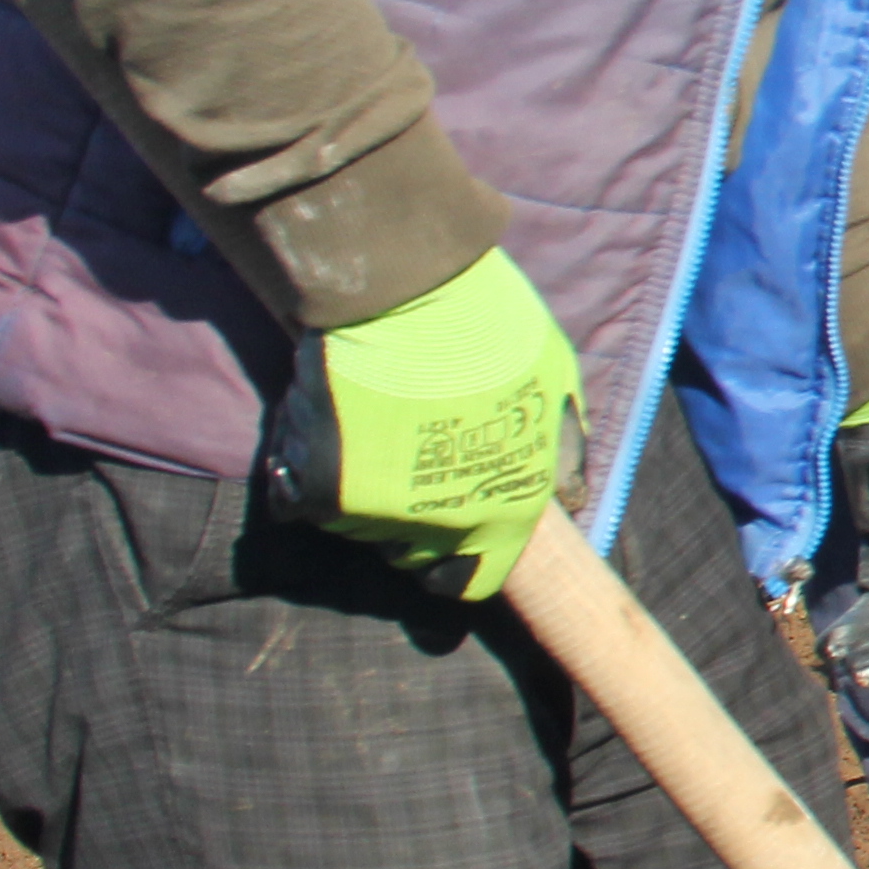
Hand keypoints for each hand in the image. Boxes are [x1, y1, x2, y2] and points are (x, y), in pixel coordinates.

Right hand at [259, 245, 583, 600]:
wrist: (406, 288)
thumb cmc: (488, 328)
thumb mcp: (554, 386)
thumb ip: (561, 451)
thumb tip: (567, 496)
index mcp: (508, 511)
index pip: (473, 580)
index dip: (457, 561)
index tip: (444, 534)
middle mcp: (447, 527)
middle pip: (410, 557)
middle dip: (405, 524)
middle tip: (402, 463)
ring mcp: (381, 516)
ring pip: (357, 529)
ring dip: (356, 493)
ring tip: (367, 429)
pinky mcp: (323, 494)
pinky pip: (301, 506)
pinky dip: (303, 475)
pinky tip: (321, 433)